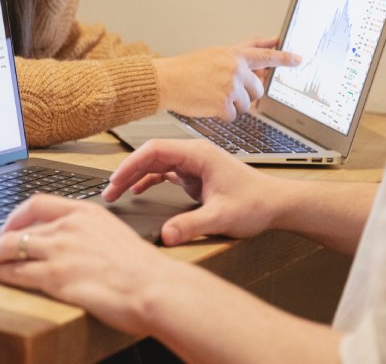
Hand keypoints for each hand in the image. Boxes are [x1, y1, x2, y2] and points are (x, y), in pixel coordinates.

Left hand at [0, 195, 185, 335]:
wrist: (155, 287)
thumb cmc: (143, 269)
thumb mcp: (116, 236)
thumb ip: (91, 235)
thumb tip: (79, 244)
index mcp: (85, 212)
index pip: (40, 202)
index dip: (18, 214)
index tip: (10, 225)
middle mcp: (69, 227)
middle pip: (18, 227)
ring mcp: (60, 252)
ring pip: (11, 249)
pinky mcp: (56, 277)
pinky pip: (16, 273)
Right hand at [104, 138, 285, 245]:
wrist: (276, 204)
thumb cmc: (255, 203)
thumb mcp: (221, 217)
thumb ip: (191, 225)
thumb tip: (165, 235)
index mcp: (198, 154)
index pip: (155, 150)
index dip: (131, 164)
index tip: (115, 181)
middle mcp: (194, 154)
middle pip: (151, 155)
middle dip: (128, 171)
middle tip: (109, 191)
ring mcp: (194, 164)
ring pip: (156, 163)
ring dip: (136, 176)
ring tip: (117, 192)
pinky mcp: (196, 175)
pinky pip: (165, 173)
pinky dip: (149, 180)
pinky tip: (137, 191)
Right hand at [153, 37, 299, 120]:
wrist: (167, 80)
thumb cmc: (186, 68)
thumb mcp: (215, 54)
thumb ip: (239, 55)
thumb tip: (260, 55)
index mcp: (234, 54)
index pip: (266, 55)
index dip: (284, 58)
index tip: (298, 59)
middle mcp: (235, 68)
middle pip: (258, 88)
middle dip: (246, 93)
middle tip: (226, 90)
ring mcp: (230, 86)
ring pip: (246, 105)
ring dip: (232, 104)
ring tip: (211, 95)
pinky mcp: (223, 103)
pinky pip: (232, 116)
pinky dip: (221, 114)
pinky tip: (207, 104)